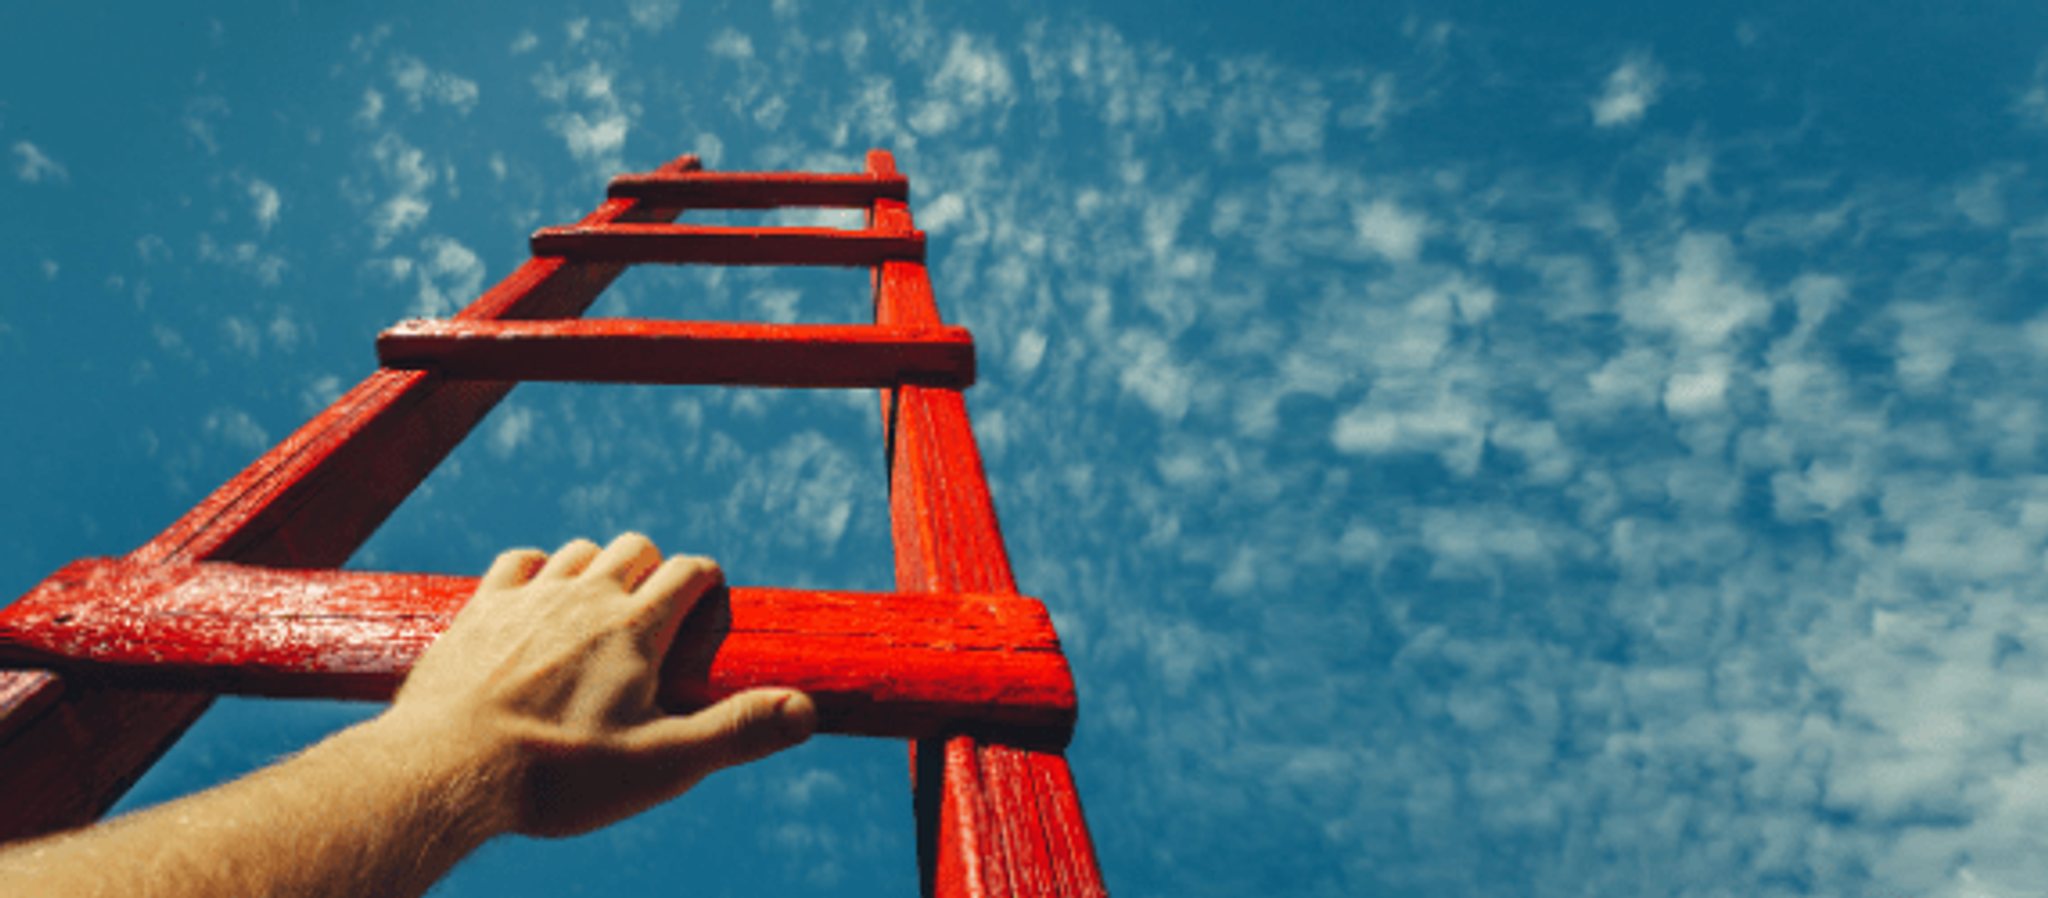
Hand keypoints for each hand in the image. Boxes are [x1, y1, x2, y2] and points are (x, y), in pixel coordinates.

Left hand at [383, 533, 816, 838]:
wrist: (447, 770)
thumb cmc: (558, 775)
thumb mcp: (661, 765)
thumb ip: (736, 732)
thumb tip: (806, 710)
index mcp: (635, 629)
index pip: (688, 572)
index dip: (706, 581)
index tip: (709, 603)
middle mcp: (584, 597)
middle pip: (634, 548)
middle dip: (654, 568)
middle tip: (656, 610)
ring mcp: (528, 598)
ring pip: (578, 551)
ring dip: (597, 567)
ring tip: (600, 607)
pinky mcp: (480, 609)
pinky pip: (519, 561)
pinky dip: (538, 568)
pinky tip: (538, 596)